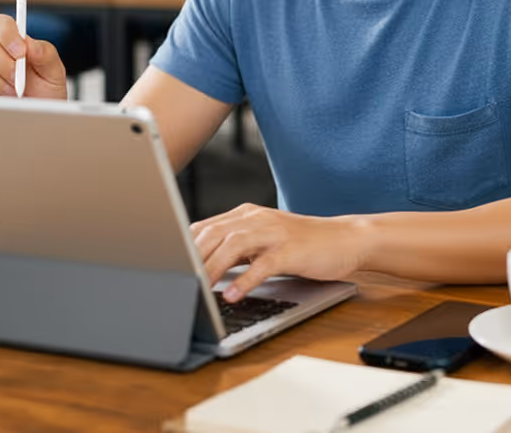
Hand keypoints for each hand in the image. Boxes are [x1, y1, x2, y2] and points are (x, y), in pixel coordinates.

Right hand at [0, 13, 67, 99]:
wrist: (41, 121)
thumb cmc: (47, 94)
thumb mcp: (54, 73)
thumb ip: (45, 53)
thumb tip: (30, 43)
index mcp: (14, 43)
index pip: (1, 23)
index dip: (7, 33)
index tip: (21, 51)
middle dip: (4, 62)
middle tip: (19, 78)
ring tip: (14, 92)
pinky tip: (4, 101)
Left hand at [191, 203, 363, 300]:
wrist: (344, 239)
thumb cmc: (302, 244)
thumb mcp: (264, 241)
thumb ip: (236, 248)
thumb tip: (201, 266)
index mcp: (247, 215)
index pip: (205, 227)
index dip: (183, 246)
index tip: (166, 265)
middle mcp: (257, 218)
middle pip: (214, 233)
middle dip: (191, 257)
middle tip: (175, 280)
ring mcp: (274, 232)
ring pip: (233, 245)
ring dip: (211, 268)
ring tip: (197, 288)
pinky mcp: (290, 250)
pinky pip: (263, 265)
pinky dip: (244, 281)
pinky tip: (232, 296)